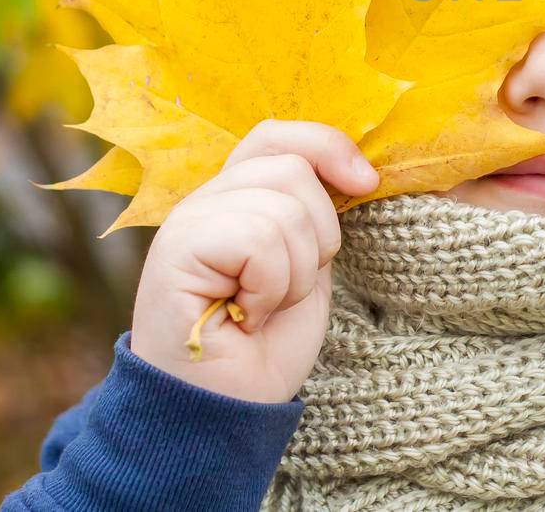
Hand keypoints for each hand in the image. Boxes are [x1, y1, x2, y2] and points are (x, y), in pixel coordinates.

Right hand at [128, 120, 379, 402]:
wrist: (225, 410)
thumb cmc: (265, 345)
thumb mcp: (305, 264)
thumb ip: (312, 213)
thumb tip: (359, 169)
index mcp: (235, 196)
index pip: (279, 134)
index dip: (329, 147)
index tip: (367, 185)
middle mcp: (206, 200)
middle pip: (293, 169)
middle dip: (318, 237)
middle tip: (286, 289)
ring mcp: (188, 222)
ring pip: (284, 209)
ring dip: (294, 274)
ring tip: (262, 308)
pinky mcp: (177, 249)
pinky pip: (259, 239)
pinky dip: (271, 287)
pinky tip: (246, 317)